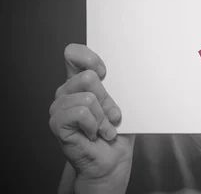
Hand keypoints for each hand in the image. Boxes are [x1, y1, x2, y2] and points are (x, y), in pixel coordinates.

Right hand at [49, 44, 134, 192]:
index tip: (105, 73)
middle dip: (108, 99)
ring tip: (105, 128)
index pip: (73, 54)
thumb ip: (119, 83)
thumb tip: (131, 68)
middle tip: (111, 115)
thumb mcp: (124, 101)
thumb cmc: (119, 130)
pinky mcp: (57, 124)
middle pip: (88, 77)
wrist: (112, 160)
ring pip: (88, 98)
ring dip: (103, 117)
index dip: (89, 58)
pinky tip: (95, 134)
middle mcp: (67, 92)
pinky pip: (81, 113)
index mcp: (80, 81)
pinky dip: (95, 125)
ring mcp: (59, 107)